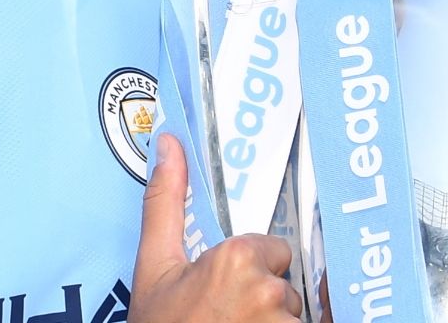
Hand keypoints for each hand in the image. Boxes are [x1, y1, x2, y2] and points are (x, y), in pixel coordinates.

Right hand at [131, 134, 302, 322]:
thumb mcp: (154, 266)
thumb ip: (166, 201)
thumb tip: (168, 142)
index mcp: (238, 258)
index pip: (272, 251)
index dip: (248, 272)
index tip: (221, 294)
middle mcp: (269, 292)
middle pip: (284, 286)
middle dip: (261, 303)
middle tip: (223, 320)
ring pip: (293, 318)